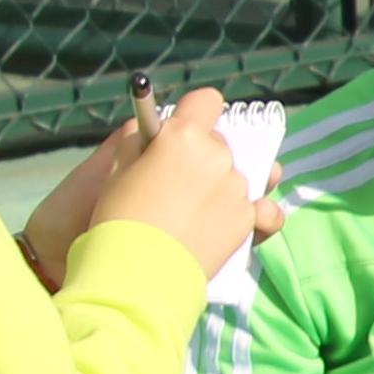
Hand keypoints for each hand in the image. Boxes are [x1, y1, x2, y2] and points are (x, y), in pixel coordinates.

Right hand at [75, 87, 278, 282]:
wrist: (137, 272)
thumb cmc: (118, 216)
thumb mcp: (118, 166)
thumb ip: (141, 140)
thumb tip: (154, 130)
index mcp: (185, 137)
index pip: (206, 102)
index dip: (194, 113)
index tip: (182, 130)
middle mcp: (218, 157)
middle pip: (218, 143)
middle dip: (200, 156)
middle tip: (175, 182)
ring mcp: (237, 188)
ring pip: (233, 175)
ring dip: (218, 186)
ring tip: (188, 212)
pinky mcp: (249, 219)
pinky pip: (256, 207)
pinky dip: (241, 213)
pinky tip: (218, 224)